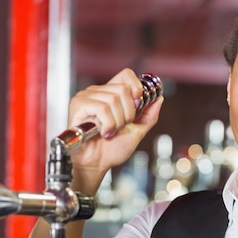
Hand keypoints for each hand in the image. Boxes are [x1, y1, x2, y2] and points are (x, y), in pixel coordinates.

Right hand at [67, 68, 163, 190]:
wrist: (97, 164)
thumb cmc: (112, 149)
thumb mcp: (137, 131)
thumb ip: (149, 115)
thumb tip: (159, 99)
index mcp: (111, 94)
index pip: (126, 74)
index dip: (136, 86)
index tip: (138, 102)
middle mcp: (98, 92)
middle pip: (123, 89)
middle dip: (128, 114)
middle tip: (120, 126)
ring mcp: (87, 97)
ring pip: (113, 99)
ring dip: (117, 122)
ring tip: (110, 131)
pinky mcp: (78, 104)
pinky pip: (102, 108)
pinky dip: (108, 124)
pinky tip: (102, 132)